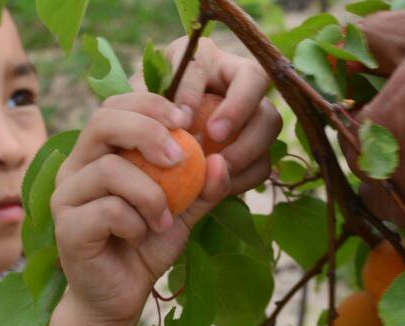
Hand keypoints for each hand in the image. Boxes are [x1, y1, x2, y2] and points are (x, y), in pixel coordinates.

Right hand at [51, 92, 230, 325]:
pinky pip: (108, 210)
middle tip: (180, 159)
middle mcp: (75, 168)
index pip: (115, 106)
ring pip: (109, 169)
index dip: (150, 103)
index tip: (186, 120)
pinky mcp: (66, 228)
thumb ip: (202, 188)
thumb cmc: (145, 249)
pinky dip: (135, 223)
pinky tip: (140, 239)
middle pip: (103, 122)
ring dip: (150, 194)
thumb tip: (222, 161)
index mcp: (98, 154)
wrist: (118, 299)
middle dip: (148, 132)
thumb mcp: (182, 213)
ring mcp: (65, 196)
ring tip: (163, 220)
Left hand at [130, 36, 281, 196]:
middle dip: (237, 108)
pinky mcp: (257, 148)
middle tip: (214, 135)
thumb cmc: (139, 127)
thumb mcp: (135, 111)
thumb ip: (147, 108)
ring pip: (269, 121)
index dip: (194, 89)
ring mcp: (252, 112)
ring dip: (246, 147)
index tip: (181, 120)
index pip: (202, 61)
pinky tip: (219, 187)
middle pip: (256, 79)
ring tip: (217, 168)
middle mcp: (232, 78)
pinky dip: (244, 178)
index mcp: (198, 59)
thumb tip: (180, 119)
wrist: (148, 163)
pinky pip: (264, 162)